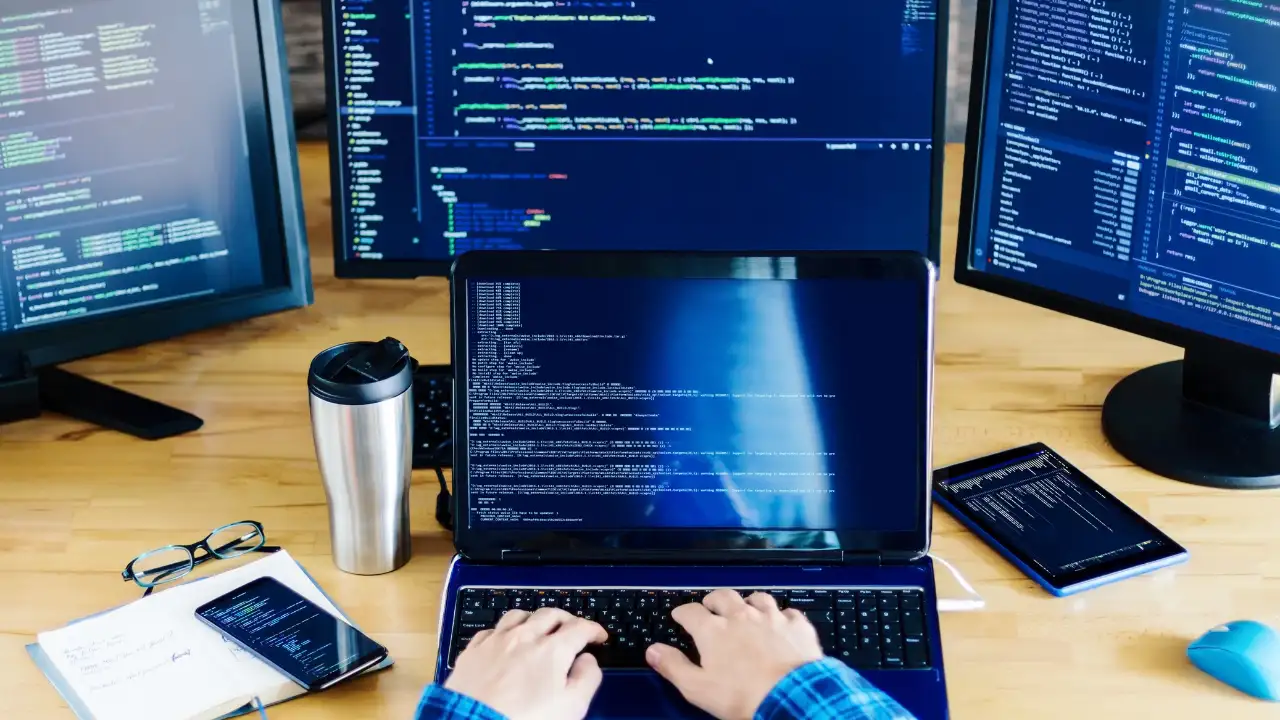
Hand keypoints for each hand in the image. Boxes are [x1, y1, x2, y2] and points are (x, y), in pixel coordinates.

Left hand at [445, 608, 606, 719]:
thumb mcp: (572, 707)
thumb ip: (587, 678)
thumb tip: (588, 661)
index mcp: (552, 649)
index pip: (580, 627)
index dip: (593, 629)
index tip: (598, 636)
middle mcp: (524, 637)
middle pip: (550, 614)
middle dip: (567, 619)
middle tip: (573, 630)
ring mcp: (496, 641)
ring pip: (519, 615)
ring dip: (534, 619)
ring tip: (539, 629)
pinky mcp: (473, 651)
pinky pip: (492, 630)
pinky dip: (505, 631)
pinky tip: (505, 641)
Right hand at [646, 589, 823, 719]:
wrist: (791, 696)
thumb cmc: (742, 695)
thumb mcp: (698, 688)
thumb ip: (673, 666)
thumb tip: (653, 651)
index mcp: (713, 631)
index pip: (691, 612)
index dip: (682, 612)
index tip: (680, 615)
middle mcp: (741, 617)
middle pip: (723, 597)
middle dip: (713, 600)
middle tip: (710, 607)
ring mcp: (771, 618)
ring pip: (757, 598)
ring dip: (748, 602)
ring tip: (745, 608)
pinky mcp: (796, 626)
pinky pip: (788, 612)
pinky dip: (782, 615)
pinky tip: (781, 622)